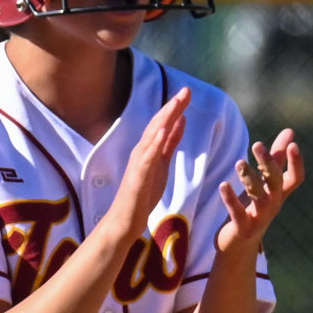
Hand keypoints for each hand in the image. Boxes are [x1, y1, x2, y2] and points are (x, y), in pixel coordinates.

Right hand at [101, 87, 189, 240]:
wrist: (125, 221)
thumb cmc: (142, 194)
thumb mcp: (161, 164)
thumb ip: (170, 143)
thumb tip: (180, 121)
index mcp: (148, 149)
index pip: (162, 124)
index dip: (175, 107)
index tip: (188, 92)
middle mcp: (141, 152)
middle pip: (157, 125)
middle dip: (172, 107)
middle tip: (186, 90)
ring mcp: (138, 165)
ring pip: (151, 138)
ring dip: (163, 120)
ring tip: (175, 104)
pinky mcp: (137, 179)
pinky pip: (146, 159)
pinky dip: (154, 144)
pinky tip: (162, 132)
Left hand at [216, 129, 305, 254]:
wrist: (239, 245)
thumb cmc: (255, 208)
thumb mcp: (266, 182)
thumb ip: (276, 157)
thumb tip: (290, 131)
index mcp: (280, 193)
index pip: (296, 178)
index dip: (297, 163)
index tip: (293, 144)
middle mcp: (273, 205)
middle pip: (276, 183)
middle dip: (268, 164)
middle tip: (257, 144)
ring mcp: (259, 218)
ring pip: (259, 197)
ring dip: (249, 178)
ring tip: (239, 162)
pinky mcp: (243, 228)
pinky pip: (238, 213)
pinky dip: (231, 199)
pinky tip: (223, 185)